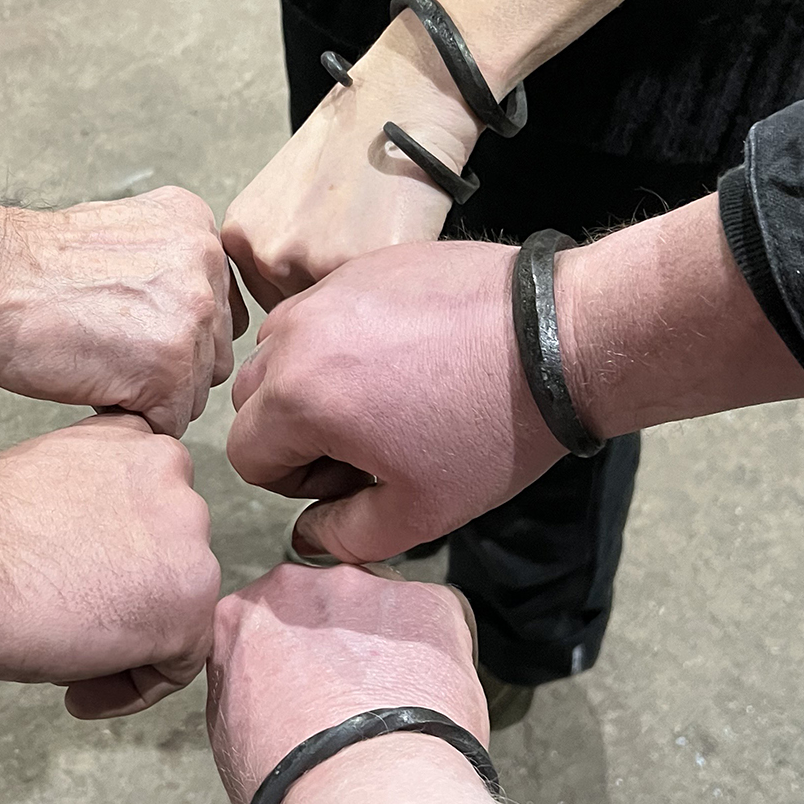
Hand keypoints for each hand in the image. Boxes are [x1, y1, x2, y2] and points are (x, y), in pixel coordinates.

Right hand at [0, 186, 246, 436]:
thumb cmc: (25, 267)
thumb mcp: (120, 237)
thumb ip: (166, 267)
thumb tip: (185, 316)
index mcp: (195, 227)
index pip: (214, 308)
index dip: (171, 334)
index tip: (130, 332)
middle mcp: (204, 263)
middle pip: (212, 351)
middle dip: (168, 367)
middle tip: (109, 353)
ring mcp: (191, 315)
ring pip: (194, 391)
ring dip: (149, 396)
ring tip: (97, 368)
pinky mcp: (168, 367)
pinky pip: (168, 422)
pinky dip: (130, 419)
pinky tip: (93, 388)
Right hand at [0, 413, 220, 717]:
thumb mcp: (48, 484)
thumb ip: (92, 506)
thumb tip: (99, 551)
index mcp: (136, 441)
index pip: (151, 506)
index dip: (116, 554)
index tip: (77, 579)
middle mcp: (175, 478)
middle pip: (169, 555)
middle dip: (126, 595)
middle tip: (69, 621)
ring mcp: (190, 539)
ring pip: (177, 607)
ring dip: (130, 640)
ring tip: (67, 656)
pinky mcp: (189, 603)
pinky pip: (178, 664)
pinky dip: (132, 688)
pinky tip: (78, 690)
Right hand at [205, 562, 486, 803]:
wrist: (358, 794)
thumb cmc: (291, 782)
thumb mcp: (228, 735)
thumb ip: (241, 687)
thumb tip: (263, 690)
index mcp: (241, 617)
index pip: (262, 621)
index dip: (287, 656)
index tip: (301, 684)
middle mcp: (297, 588)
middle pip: (321, 604)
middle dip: (338, 640)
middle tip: (351, 698)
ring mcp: (363, 588)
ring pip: (381, 606)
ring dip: (387, 643)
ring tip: (395, 705)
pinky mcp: (426, 601)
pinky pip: (439, 616)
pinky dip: (440, 651)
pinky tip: (431, 700)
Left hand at [221, 17, 484, 309]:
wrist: (400, 102)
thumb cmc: (348, 143)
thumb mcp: (284, 195)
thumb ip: (278, 246)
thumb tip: (293, 313)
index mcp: (243, 236)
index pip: (268, 304)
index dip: (309, 292)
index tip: (330, 272)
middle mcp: (268, 254)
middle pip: (304, 314)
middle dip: (335, 295)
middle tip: (363, 249)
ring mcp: (313, 263)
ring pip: (342, 314)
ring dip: (364, 296)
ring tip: (381, 241)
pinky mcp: (362, 265)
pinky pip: (379, 300)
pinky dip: (394, 285)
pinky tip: (400, 242)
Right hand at [226, 240, 564, 563]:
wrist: (558, 337)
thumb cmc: (492, 429)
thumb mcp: (420, 512)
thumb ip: (345, 537)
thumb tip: (306, 534)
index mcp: (298, 399)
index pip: (245, 455)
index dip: (292, 483)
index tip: (352, 479)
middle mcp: (296, 335)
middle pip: (252, 399)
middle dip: (293, 431)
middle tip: (367, 443)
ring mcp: (329, 291)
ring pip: (280, 348)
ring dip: (311, 381)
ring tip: (382, 398)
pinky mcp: (363, 266)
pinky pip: (324, 310)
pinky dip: (344, 339)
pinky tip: (408, 357)